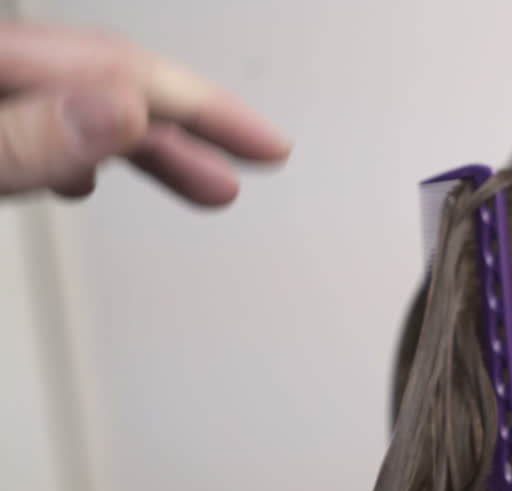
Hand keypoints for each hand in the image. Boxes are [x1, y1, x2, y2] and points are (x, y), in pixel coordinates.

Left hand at [0, 20, 289, 204]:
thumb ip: (30, 136)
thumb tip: (123, 114)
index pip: (122, 70)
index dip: (206, 107)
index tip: (267, 145)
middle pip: (109, 82)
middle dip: (193, 126)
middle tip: (258, 158)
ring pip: (78, 104)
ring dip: (148, 145)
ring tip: (206, 185)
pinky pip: (42, 119)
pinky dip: (85, 147)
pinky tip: (92, 176)